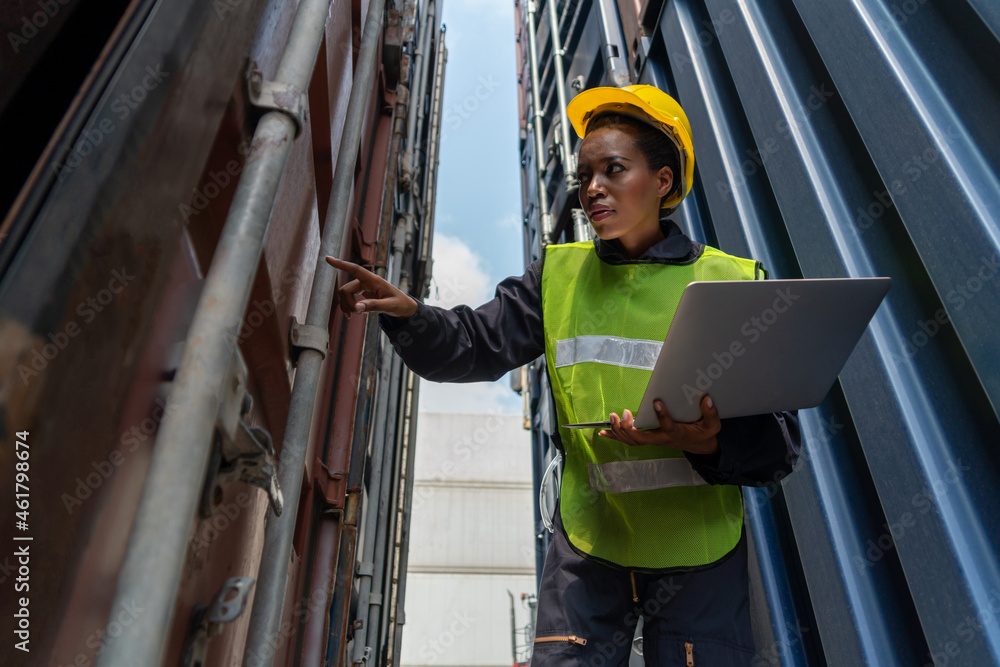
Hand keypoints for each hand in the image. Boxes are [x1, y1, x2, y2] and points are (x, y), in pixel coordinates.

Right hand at [325, 257, 417, 318]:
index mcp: (374, 280)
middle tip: (353, 315)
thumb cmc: (399, 304)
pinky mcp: (362, 293)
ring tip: (353, 316)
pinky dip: (347, 306)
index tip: (328, 258)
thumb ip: (373, 306)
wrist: (403, 307)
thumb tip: (357, 307)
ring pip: (345, 294)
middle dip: (346, 303)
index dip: (341, 264)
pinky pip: (348, 298)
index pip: (355, 269)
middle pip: (346, 289)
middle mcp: (366, 281)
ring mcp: (363, 287)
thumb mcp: (389, 306)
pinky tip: (352, 314)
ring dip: (346, 305)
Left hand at [598, 395, 720, 455]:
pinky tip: (603, 431)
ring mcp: (654, 441)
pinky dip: (615, 436)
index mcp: (677, 434)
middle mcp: (662, 439)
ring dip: (619, 431)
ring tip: (612, 416)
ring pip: (632, 441)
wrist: (700, 447)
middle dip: (628, 428)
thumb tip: (707, 398)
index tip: (656, 402)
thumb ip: (711, 413)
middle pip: (641, 439)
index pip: (668, 426)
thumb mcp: (712, 425)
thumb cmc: (703, 433)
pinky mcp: (648, 439)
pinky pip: (629, 440)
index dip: (662, 416)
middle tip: (623, 413)